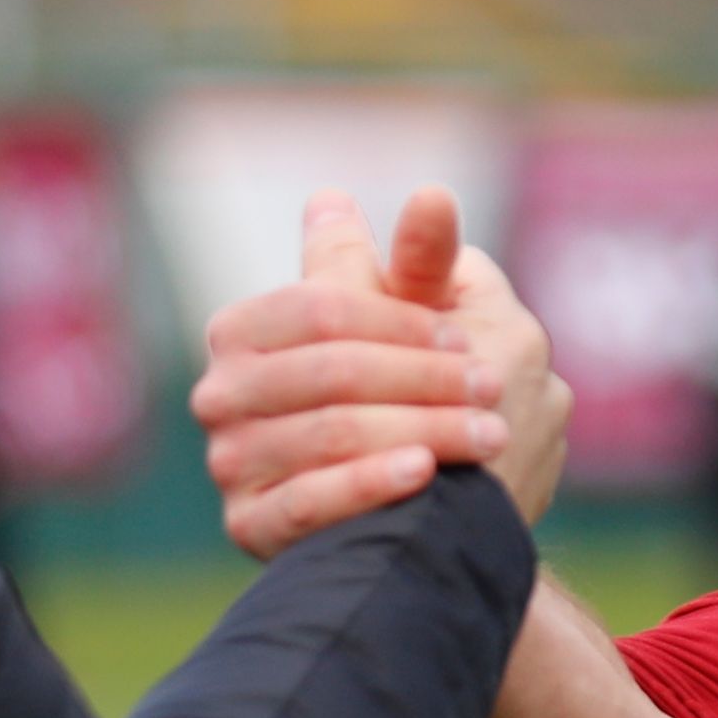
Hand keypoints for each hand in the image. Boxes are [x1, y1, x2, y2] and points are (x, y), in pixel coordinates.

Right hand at [192, 187, 567, 555]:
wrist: (413, 514)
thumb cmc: (415, 393)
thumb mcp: (422, 320)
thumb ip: (421, 260)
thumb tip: (434, 193)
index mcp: (246, 327)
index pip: (324, 308)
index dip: (403, 322)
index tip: (467, 342)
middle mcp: (221, 391)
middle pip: (332, 371)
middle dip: (424, 379)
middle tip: (495, 390)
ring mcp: (229, 460)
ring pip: (332, 434)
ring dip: (423, 430)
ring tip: (488, 436)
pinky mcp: (249, 525)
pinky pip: (309, 503)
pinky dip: (372, 483)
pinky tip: (425, 473)